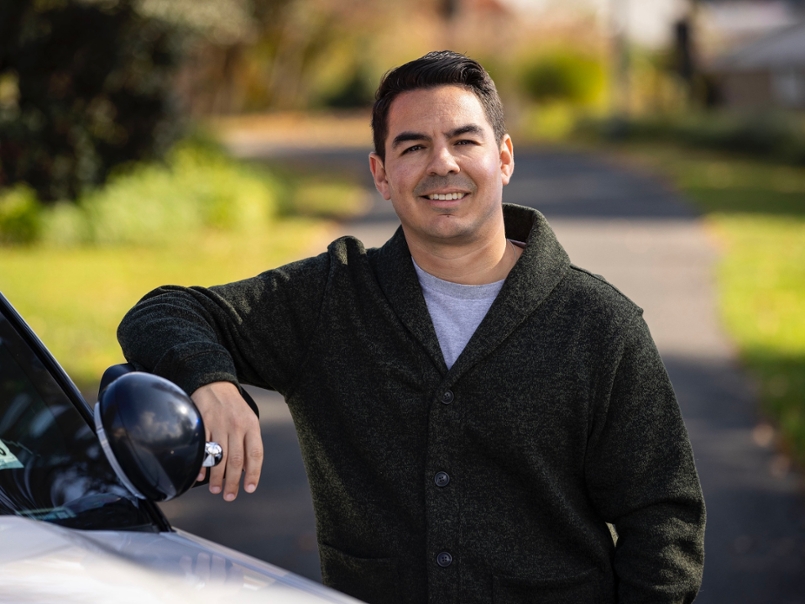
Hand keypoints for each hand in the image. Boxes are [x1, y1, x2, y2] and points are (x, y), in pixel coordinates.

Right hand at [191, 381, 262, 500]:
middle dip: (233, 482)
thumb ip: (249, 442)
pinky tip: (200, 476)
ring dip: (217, 477)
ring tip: (216, 489)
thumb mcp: (248, 419)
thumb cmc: (233, 407)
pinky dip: (201, 464)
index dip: (254, 473)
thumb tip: (248, 469)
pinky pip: (203, 448)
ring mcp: (219, 424)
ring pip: (220, 457)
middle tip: (229, 496)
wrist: (214, 384)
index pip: (255, 454)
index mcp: (251, 425)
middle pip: (236, 460)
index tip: (250, 489)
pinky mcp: (203, 422)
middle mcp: (236, 426)